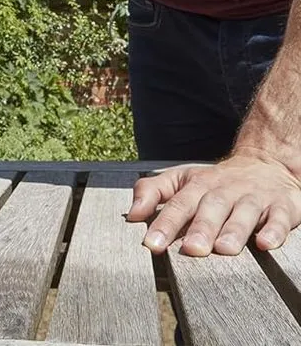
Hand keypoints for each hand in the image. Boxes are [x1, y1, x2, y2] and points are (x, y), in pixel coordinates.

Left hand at [126, 154, 300, 255]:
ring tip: (225, 249)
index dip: (164, 224)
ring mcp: (254, 198)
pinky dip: (274, 230)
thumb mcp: (182, 179)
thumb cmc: (217, 181)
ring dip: (235, 231)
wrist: (268, 164)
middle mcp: (225, 191)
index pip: (178, 205)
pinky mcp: (283, 206)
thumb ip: (152, 192)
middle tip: (191, 250)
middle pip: (211, 209)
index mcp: (198, 186)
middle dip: (201, 229)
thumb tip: (132, 214)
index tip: (151, 244)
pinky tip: (266, 243)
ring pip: (244, 213)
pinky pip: (280, 218)